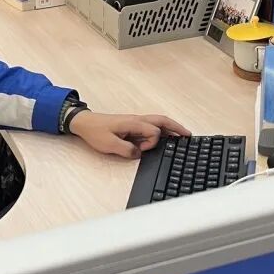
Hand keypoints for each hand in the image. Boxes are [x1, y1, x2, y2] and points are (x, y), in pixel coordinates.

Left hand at [69, 111, 190, 158]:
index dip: (151, 143)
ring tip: (181, 135)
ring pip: (158, 122)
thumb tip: (140, 153)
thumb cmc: (95, 131)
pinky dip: (161, 129)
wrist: (84, 122)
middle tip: (188, 135)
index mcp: (133, 123)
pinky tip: (164, 135)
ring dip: (170, 127)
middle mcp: (137, 120)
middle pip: (162, 121)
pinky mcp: (132, 124)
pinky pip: (151, 125)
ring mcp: (135, 121)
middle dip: (176, 127)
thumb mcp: (109, 144)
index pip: (153, 132)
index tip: (141, 149)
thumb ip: (127, 150)